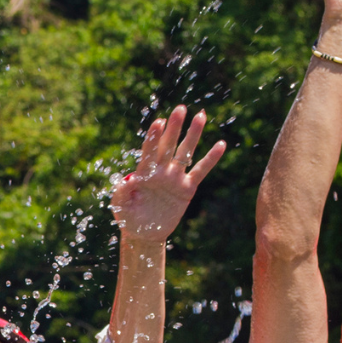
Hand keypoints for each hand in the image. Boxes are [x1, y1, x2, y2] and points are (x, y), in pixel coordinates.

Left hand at [110, 106, 224, 241]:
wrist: (143, 233)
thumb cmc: (128, 218)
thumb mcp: (120, 206)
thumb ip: (122, 193)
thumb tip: (128, 180)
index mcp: (143, 172)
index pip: (149, 150)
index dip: (154, 137)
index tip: (158, 122)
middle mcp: (160, 171)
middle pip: (169, 145)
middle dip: (174, 127)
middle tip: (181, 108)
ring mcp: (174, 178)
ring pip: (185, 152)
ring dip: (193, 135)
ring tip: (200, 116)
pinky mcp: (186, 188)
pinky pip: (200, 171)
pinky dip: (210, 159)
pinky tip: (220, 144)